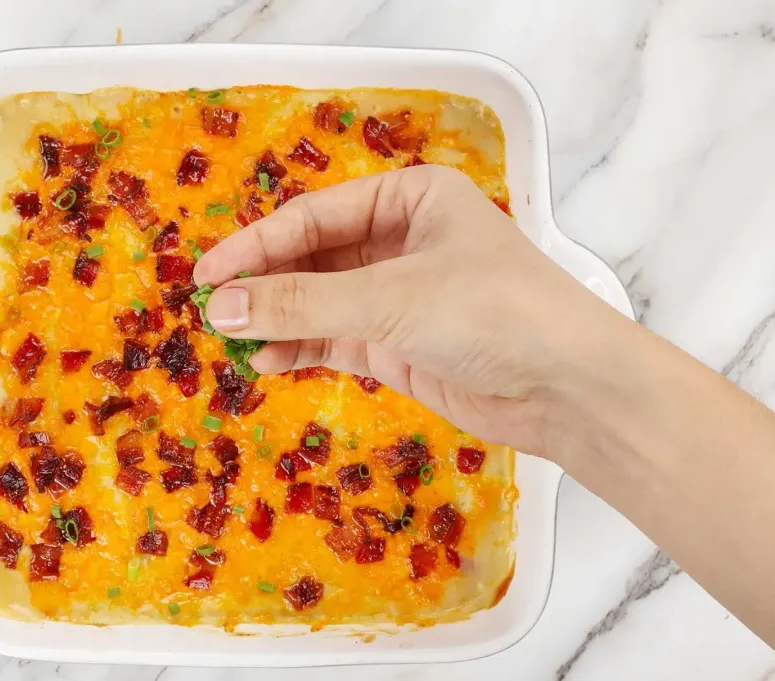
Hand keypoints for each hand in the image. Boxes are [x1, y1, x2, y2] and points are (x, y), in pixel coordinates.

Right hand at [193, 165, 629, 458]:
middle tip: (210, 311)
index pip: (313, 216)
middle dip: (263, 286)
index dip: (255, 246)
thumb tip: (222, 306)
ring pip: (318, 301)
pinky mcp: (398, 344)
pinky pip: (333, 338)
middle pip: (312, 257)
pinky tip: (264, 359)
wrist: (568, 388)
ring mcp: (399, 295)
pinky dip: (298, 348)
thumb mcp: (390, 299)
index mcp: (410, 198)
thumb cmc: (493, 313)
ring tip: (229, 340)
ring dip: (275, 320)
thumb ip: (302, 303)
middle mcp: (401, 240)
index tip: (207, 275)